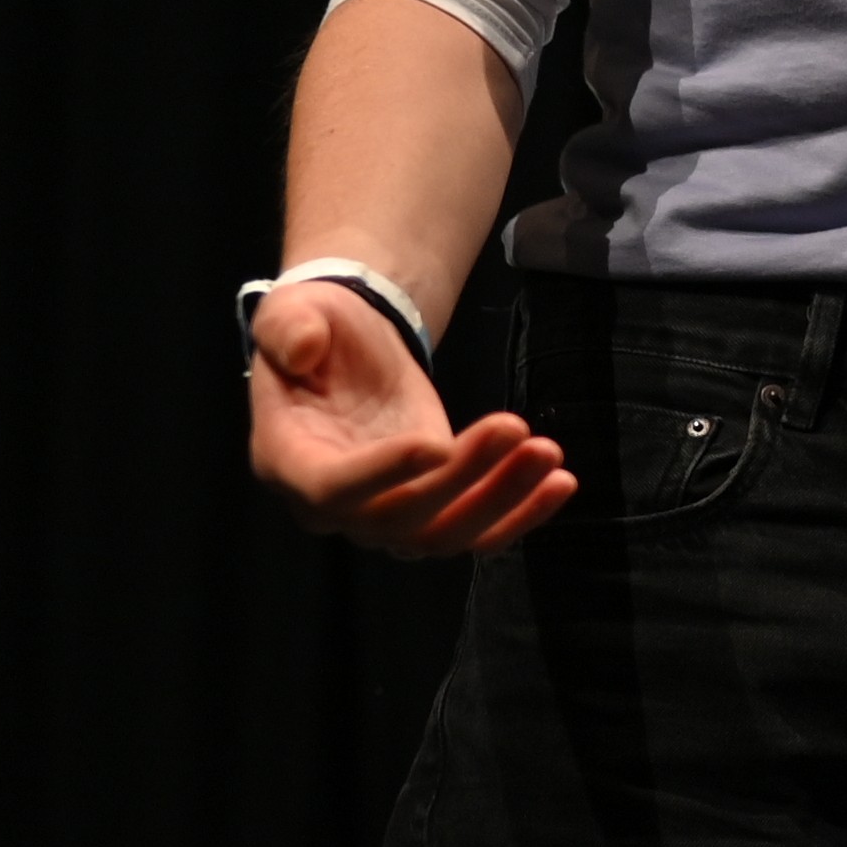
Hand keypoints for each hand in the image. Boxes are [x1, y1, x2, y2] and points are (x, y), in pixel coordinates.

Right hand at [242, 281, 572, 559]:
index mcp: (287, 460)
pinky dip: (519, 516)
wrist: (346, 350)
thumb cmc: (316, 330)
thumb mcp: (293, 312)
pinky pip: (475, 533)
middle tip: (515, 426)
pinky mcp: (430, 509)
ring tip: (547, 453)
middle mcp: (331, 505)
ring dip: (501, 498)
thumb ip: (289, 328)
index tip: (436, 445)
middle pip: (400, 517)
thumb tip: (302, 347)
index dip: (382, 474)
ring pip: (444, 533)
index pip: (331, 487)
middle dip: (463, 477)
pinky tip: (559, 483)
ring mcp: (383, 515)